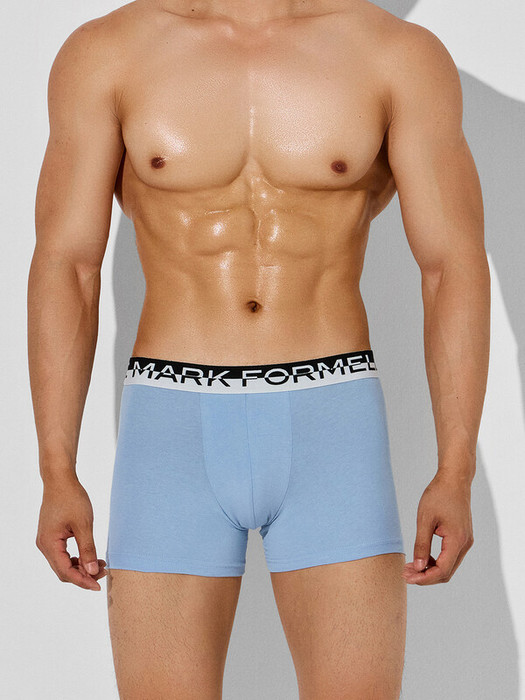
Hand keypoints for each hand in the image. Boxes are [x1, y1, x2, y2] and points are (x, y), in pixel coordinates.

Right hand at [36, 474, 106, 590]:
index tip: (98, 585)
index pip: (65, 572)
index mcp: (49, 544)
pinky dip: (76, 558)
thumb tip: (92, 571)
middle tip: (103, 572)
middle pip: (62, 570)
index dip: (82, 581)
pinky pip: (62, 554)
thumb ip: (87, 549)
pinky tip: (89, 556)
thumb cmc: (71, 498)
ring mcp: (46, 541)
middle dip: (83, 575)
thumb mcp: (83, 524)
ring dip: (80, 567)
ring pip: (62, 563)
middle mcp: (44, 545)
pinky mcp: (51, 536)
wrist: (60, 480)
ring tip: (99, 564)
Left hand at [402, 471, 473, 584]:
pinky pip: (450, 556)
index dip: (424, 578)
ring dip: (430, 570)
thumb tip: (418, 567)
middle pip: (446, 572)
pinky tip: (421, 558)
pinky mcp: (462, 537)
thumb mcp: (425, 519)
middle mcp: (465, 544)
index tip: (407, 577)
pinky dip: (436, 561)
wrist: (454, 480)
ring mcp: (465, 541)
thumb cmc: (438, 495)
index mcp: (457, 540)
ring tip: (410, 567)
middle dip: (425, 576)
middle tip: (405, 574)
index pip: (442, 570)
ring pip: (448, 566)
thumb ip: (421, 544)